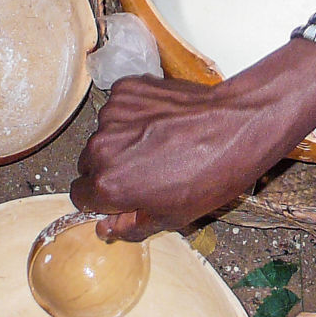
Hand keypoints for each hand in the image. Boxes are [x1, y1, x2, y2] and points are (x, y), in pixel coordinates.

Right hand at [70, 40, 315, 240]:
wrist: (236, 124)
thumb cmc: (209, 175)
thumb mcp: (171, 217)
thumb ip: (129, 226)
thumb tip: (105, 228)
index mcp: (105, 185)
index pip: (80, 197)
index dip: (102, 199)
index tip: (123, 195)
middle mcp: (99, 147)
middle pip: (89, 164)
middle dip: (110, 169)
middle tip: (146, 170)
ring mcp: (112, 113)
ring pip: (104, 133)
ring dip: (122, 139)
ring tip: (159, 143)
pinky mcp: (127, 88)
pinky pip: (119, 107)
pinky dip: (134, 114)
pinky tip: (162, 121)